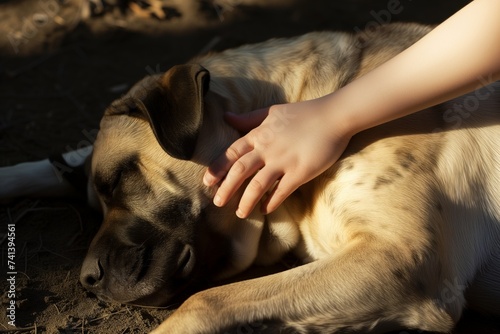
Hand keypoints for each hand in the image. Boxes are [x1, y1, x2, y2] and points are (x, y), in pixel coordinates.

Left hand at [203, 97, 352, 217]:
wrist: (334, 116)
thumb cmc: (303, 113)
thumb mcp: (272, 112)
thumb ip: (248, 118)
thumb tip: (226, 116)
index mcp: (259, 134)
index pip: (232, 153)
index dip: (218, 168)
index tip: (207, 182)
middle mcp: (267, 149)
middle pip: (239, 171)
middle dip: (226, 188)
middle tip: (217, 202)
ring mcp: (283, 161)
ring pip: (257, 185)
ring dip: (246, 201)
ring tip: (240, 213)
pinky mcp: (300, 172)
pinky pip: (281, 192)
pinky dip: (271, 202)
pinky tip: (265, 210)